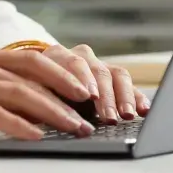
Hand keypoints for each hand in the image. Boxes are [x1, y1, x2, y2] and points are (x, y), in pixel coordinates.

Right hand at [0, 48, 110, 142]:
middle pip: (33, 68)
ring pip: (19, 92)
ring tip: (75, 127)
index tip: (91, 89)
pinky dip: (19, 124)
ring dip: (53, 111)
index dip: (66, 72)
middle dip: (69, 87)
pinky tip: (36, 135)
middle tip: (92, 106)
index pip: (33, 58)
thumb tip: (38, 107)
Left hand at [26, 42, 149, 124]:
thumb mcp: (29, 92)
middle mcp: (80, 56)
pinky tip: (143, 110)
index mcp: (56, 55)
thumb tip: (46, 117)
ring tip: (128, 115)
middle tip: (109, 116)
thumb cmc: (32, 90)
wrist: (39, 79)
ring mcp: (99, 64)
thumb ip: (38, 100)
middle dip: (105, 95)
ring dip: (123, 97)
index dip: (81, 80)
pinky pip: (128, 85)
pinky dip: (136, 97)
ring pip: (116, 75)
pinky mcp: (114, 76)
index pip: (71, 64)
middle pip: (97, 71)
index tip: (87, 97)